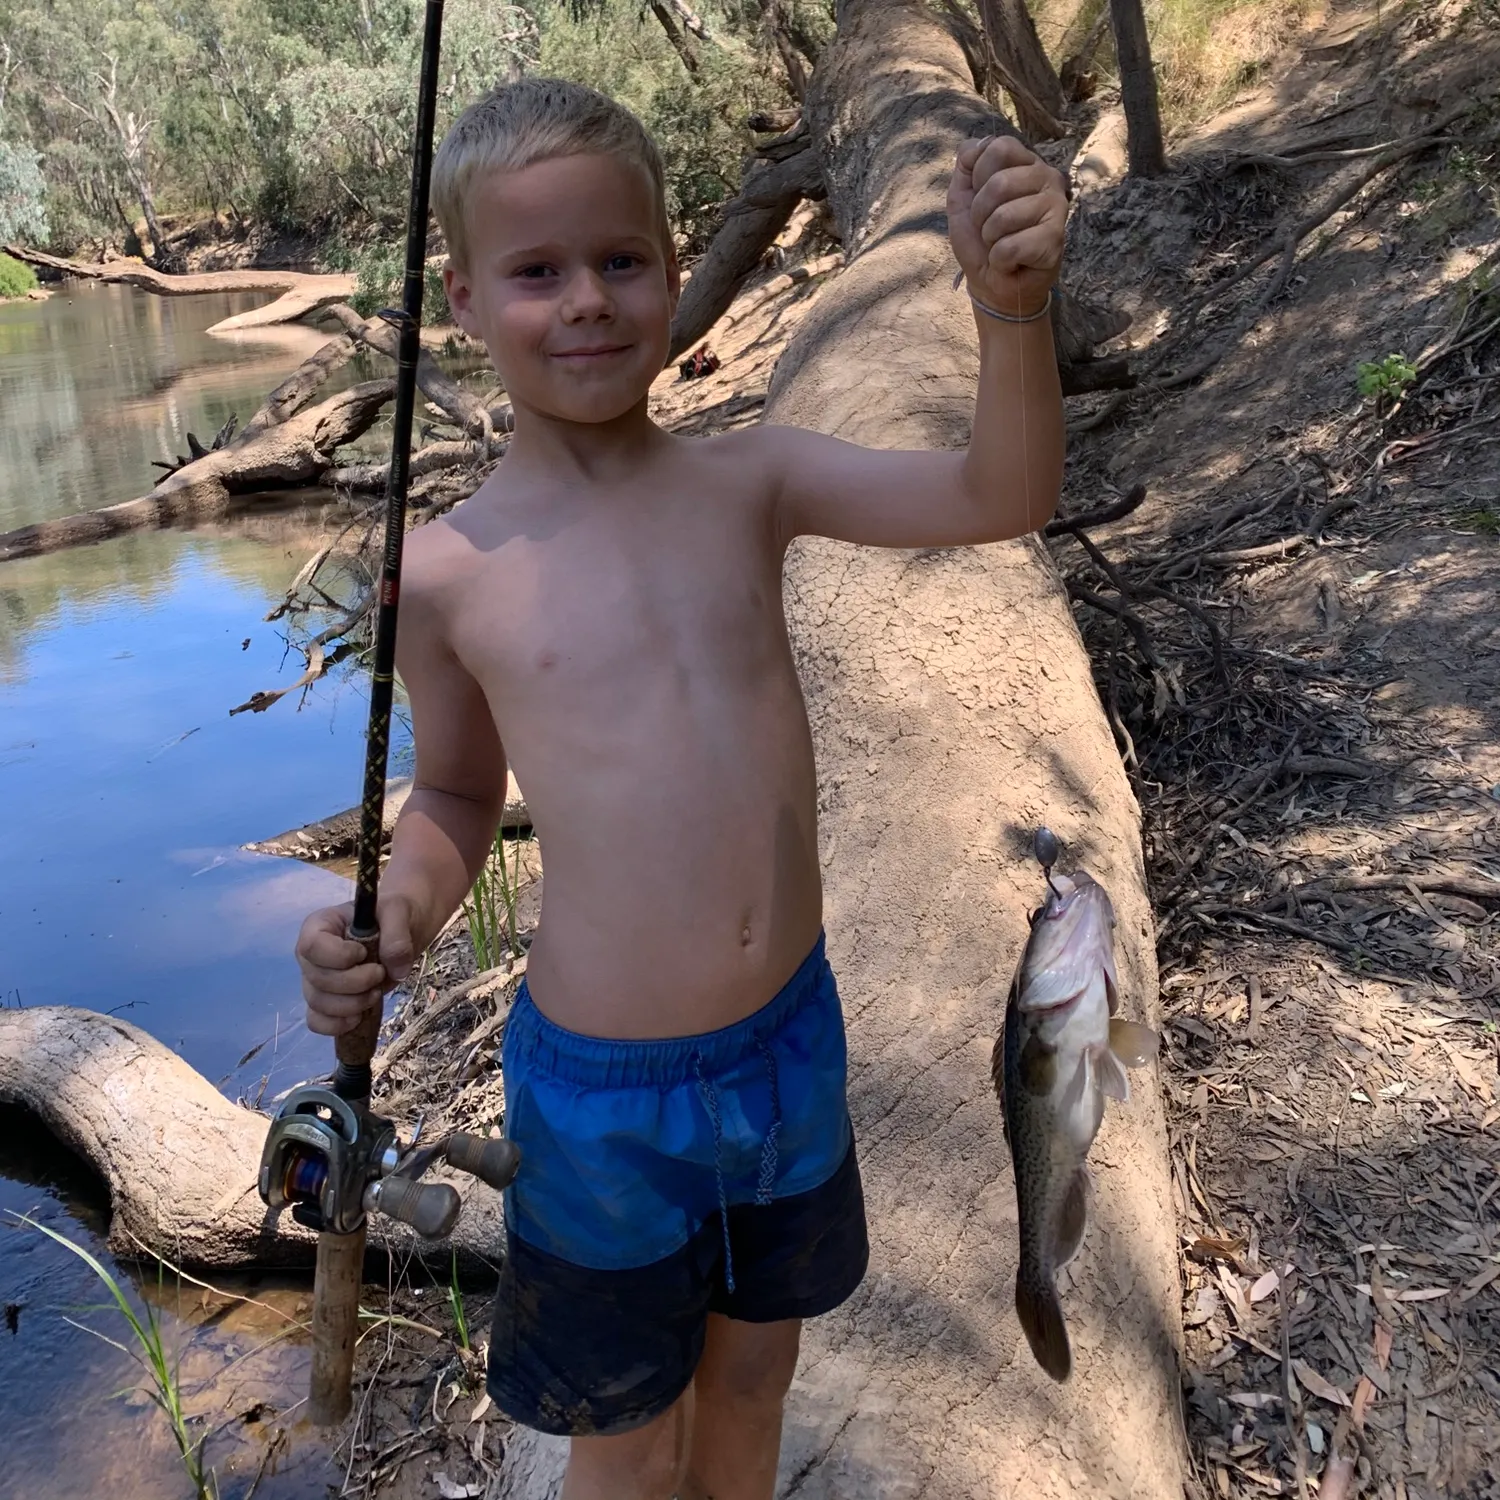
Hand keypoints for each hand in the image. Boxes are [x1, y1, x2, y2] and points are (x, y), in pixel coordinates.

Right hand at [296, 896, 416, 1037]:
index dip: (338, 956)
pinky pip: (316, 1021)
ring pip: (318, 1003)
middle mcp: (312, 955)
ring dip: (351, 1005)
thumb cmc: (392, 915)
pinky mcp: (326, 1002)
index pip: (311, 946)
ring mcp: (316, 980)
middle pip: (317, 979)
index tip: (363, 953)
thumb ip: (397, 935)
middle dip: (354, 983)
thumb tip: (396, 971)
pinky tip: (358, 1017)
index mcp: (320, 925)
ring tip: (375, 992)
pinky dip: (336, 1025)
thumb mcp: (398, 912)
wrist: (400, 930)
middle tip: (380, 973)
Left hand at [947, 134, 1068, 316]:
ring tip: (1001, 244)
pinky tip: (1013, 260)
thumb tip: (980, 143)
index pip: (1000, 147)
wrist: (991, 282)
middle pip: (1000, 183)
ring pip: (1003, 216)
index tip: (980, 197)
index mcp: (1025, 163)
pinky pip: (1011, 246)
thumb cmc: (980, 238)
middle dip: (980, 213)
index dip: (978, 177)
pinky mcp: (1056, 238)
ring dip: (990, 238)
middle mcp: (1047, 178)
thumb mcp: (962, 195)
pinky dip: (1000, 259)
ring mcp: (1056, 206)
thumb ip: (966, 163)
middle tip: (989, 228)